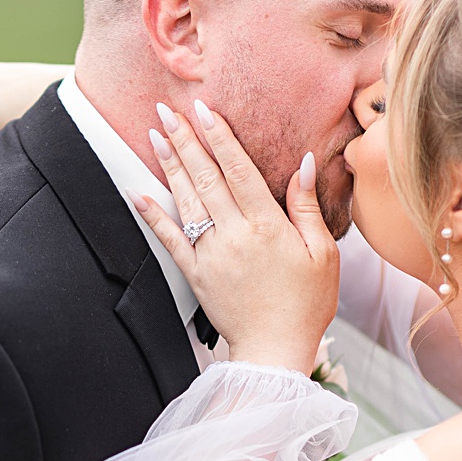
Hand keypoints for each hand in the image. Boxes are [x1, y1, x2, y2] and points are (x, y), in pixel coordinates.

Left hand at [140, 101, 338, 374]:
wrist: (276, 350)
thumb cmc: (307, 303)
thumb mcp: (323, 254)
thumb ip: (306, 207)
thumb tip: (303, 162)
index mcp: (268, 226)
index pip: (238, 170)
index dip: (219, 137)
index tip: (203, 109)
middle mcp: (235, 235)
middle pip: (205, 177)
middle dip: (185, 140)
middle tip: (166, 110)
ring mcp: (211, 255)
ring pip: (186, 200)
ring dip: (169, 165)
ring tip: (155, 134)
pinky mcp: (196, 275)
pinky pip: (170, 240)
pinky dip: (153, 216)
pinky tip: (138, 193)